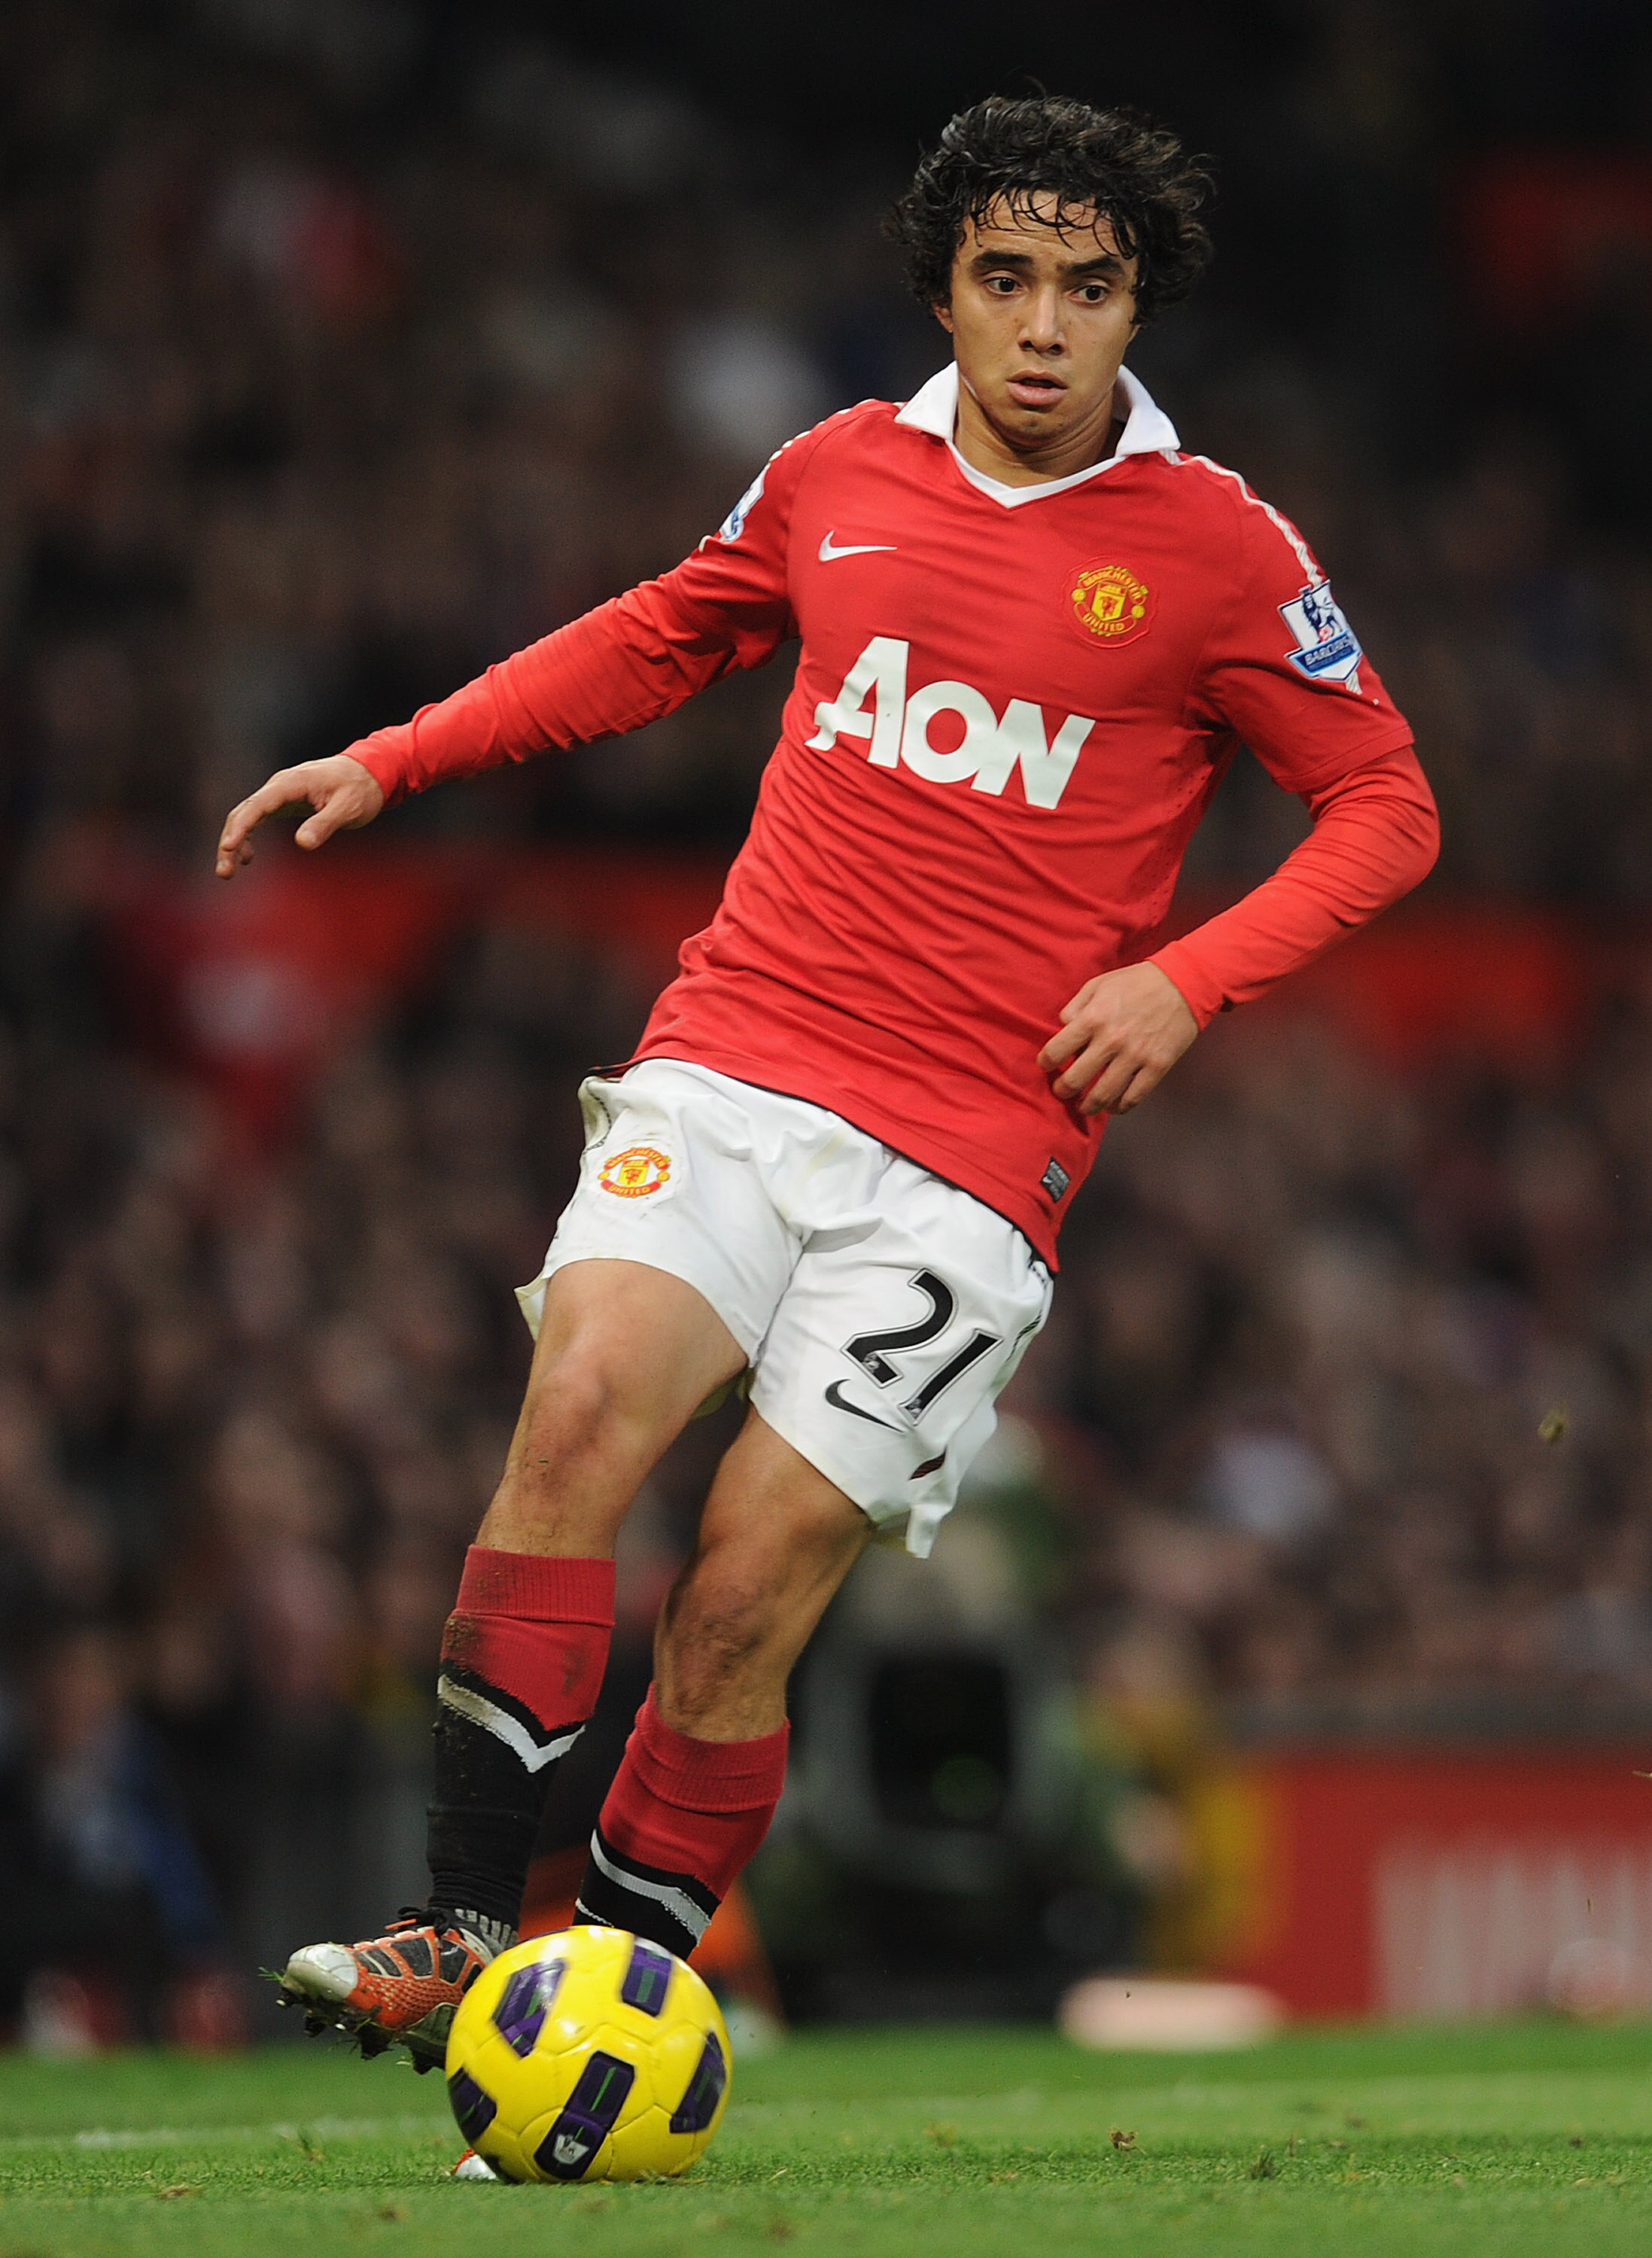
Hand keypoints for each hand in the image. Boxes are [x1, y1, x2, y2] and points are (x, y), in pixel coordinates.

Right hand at [215, 755, 384, 878]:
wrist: (368, 772)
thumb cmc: (360, 789)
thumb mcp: (348, 808)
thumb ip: (325, 824)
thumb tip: (303, 844)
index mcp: (292, 783)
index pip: (258, 804)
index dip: (241, 826)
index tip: (228, 846)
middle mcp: (279, 786)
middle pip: (244, 812)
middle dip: (229, 841)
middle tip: (224, 872)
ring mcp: (279, 794)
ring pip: (246, 817)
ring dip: (233, 842)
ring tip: (227, 872)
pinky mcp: (283, 803)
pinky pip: (257, 819)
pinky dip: (247, 838)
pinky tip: (247, 858)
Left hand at [1038, 961, 1198, 1116]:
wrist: (1183, 983)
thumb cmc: (1137, 982)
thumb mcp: (1099, 984)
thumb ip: (1075, 1006)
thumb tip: (1062, 1027)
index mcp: (1093, 1018)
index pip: (1056, 1051)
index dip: (1046, 1062)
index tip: (1048, 1066)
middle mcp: (1111, 1040)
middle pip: (1075, 1080)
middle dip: (1063, 1090)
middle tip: (1063, 1090)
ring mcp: (1136, 1056)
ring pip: (1102, 1096)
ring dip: (1088, 1106)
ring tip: (1085, 1105)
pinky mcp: (1157, 1066)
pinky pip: (1133, 1098)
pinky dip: (1119, 1107)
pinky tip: (1113, 1105)